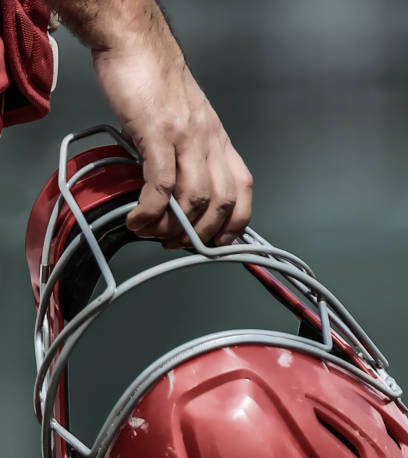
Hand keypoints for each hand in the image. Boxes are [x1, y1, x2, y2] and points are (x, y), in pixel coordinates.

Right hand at [92, 34, 252, 246]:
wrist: (136, 44)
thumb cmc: (157, 84)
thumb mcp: (185, 123)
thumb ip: (187, 157)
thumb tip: (175, 196)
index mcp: (218, 141)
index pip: (243, 191)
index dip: (234, 224)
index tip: (214, 242)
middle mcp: (209, 141)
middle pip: (221, 202)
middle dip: (199, 234)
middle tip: (174, 242)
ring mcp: (186, 136)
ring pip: (194, 198)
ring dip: (172, 226)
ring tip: (151, 231)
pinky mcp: (158, 132)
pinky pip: (161, 184)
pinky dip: (150, 210)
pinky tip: (138, 219)